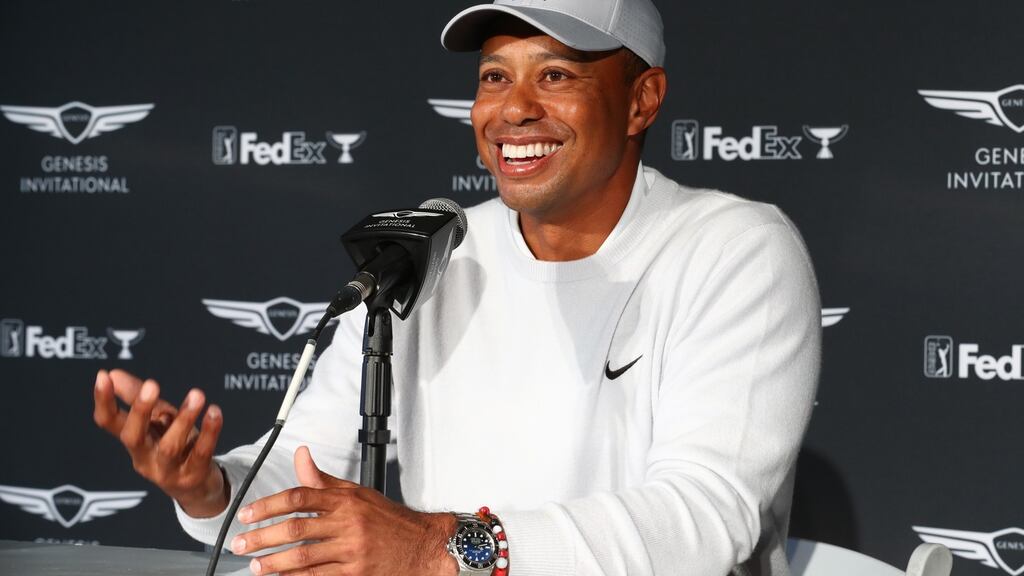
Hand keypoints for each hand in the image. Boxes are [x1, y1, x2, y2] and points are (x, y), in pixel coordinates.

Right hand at [92, 369, 227, 517]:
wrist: (198, 488)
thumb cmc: (175, 447)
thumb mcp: (157, 421)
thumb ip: (137, 397)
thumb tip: (114, 374)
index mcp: (133, 441)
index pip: (110, 423)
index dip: (104, 401)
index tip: (102, 376)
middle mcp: (145, 458)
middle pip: (132, 437)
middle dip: (140, 411)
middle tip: (151, 385)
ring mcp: (168, 471)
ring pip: (169, 446)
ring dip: (183, 419)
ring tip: (197, 395)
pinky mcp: (194, 475)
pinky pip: (201, 453)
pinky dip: (210, 432)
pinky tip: (215, 412)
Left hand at [231, 446, 457, 575]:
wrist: (423, 545)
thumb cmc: (389, 519)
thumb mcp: (357, 493)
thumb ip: (323, 479)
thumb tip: (301, 455)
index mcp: (345, 499)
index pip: (299, 496)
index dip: (268, 505)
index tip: (247, 514)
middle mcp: (348, 522)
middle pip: (295, 528)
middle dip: (262, 536)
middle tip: (241, 542)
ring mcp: (352, 549)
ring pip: (303, 556)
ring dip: (274, 562)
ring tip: (254, 565)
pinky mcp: (356, 573)